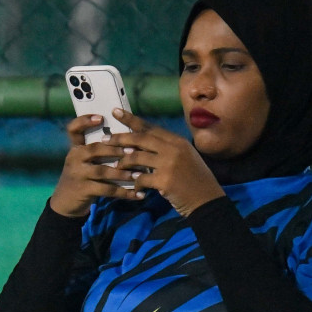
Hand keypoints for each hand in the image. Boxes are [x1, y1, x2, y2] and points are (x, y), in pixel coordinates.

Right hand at [47, 114, 144, 217]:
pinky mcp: (83, 189)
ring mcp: (77, 174)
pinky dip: (124, 193)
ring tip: (139, 174)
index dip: (84, 121)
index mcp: (76, 148)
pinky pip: (106, 190)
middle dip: (115, 149)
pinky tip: (137, 194)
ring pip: (103, 171)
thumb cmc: (82, 176)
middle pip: (95, 149)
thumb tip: (128, 138)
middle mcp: (74, 158)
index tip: (101, 118)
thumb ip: (98, 150)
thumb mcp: (84, 161)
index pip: (73, 129)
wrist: (65, 201)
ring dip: (123, 173)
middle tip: (133, 151)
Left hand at [105, 110, 224, 217]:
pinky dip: (134, 183)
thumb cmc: (194, 179)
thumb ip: (165, 149)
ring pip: (136, 157)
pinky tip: (134, 188)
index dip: (131, 119)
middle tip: (105, 140)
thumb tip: (139, 145)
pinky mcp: (164, 180)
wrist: (206, 200)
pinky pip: (140, 178)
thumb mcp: (184, 157)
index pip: (150, 127)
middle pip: (140, 139)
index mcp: (177, 141)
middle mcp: (173, 148)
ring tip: (115, 166)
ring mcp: (169, 163)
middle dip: (120, 138)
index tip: (115, 111)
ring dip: (123, 163)